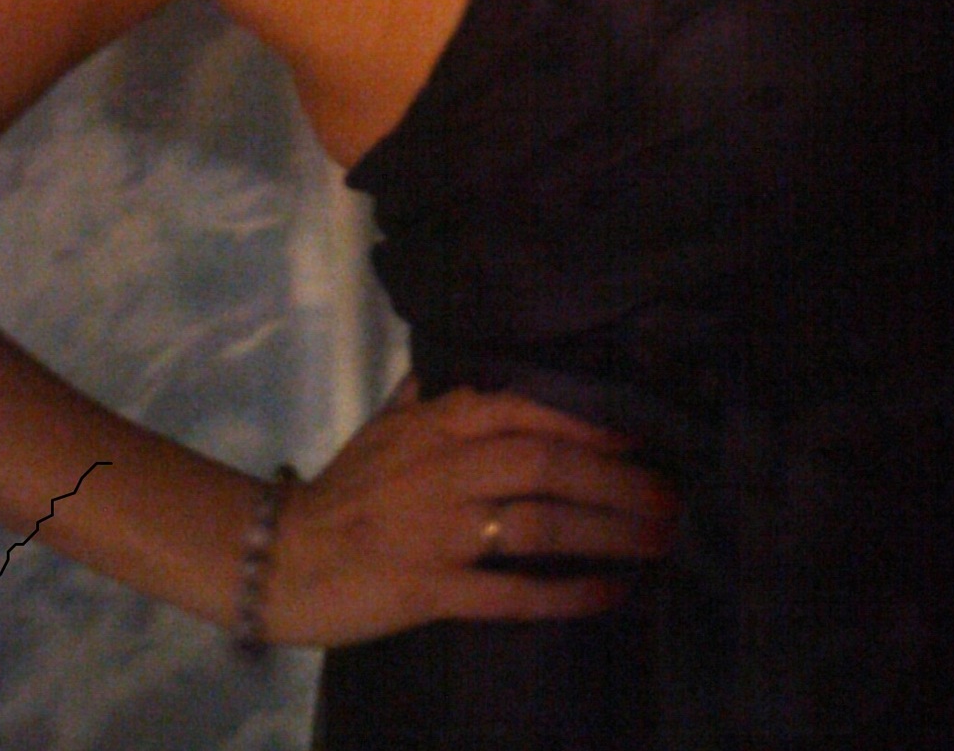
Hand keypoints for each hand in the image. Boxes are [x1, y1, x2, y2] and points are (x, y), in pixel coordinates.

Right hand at [265, 384, 678, 646]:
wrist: (282, 556)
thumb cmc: (345, 488)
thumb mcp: (388, 423)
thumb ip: (436, 394)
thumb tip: (476, 360)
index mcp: (440, 423)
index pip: (529, 408)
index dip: (590, 420)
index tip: (643, 434)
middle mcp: (447, 468)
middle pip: (548, 465)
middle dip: (617, 480)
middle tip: (672, 495)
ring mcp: (440, 530)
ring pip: (539, 524)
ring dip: (606, 531)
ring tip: (658, 540)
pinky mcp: (431, 588)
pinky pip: (510, 592)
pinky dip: (565, 593)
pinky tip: (610, 593)